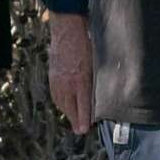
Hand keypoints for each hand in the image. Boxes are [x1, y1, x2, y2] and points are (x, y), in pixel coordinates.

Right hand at [46, 13, 93, 134]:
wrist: (67, 28)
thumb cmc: (87, 42)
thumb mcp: (97, 61)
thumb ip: (98, 79)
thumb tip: (106, 94)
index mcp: (81, 78)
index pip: (82, 104)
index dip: (84, 119)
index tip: (84, 130)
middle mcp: (68, 82)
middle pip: (70, 107)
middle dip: (76, 120)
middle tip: (82, 129)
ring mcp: (58, 79)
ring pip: (62, 103)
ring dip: (68, 112)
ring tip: (75, 119)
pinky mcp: (53, 76)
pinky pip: (56, 95)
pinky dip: (61, 103)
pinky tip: (65, 105)